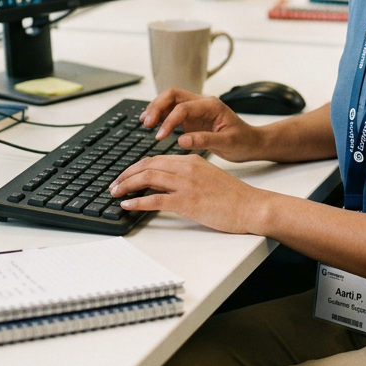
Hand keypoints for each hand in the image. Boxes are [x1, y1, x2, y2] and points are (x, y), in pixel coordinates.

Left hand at [110, 154, 268, 233]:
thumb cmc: (233, 196)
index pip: (156, 159)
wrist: (251, 206)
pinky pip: (155, 200)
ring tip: (115, 192)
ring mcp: (186, 185)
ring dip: (127, 185)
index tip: (126, 176)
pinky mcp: (187, 202)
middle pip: (148, 165)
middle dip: (126, 174)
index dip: (137, 167)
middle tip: (114, 184)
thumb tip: (167, 185)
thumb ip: (187, 176)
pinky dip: (137, 201)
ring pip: (148, 178)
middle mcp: (186, 168)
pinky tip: (128, 204)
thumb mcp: (207, 177)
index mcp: (191, 160)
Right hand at [140, 88, 265, 161]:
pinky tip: (152, 124)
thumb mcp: (227, 143)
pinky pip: (172, 111)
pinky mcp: (192, 118)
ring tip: (144, 122)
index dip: (169, 120)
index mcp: (211, 105)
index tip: (160, 136)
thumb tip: (181, 140)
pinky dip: (160, 115)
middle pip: (173, 95)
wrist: (251, 142)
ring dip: (156, 109)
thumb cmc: (243, 141)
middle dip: (157, 106)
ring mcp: (196, 109)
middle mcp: (202, 103)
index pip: (183, 107)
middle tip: (147, 123)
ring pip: (170, 101)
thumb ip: (204, 140)